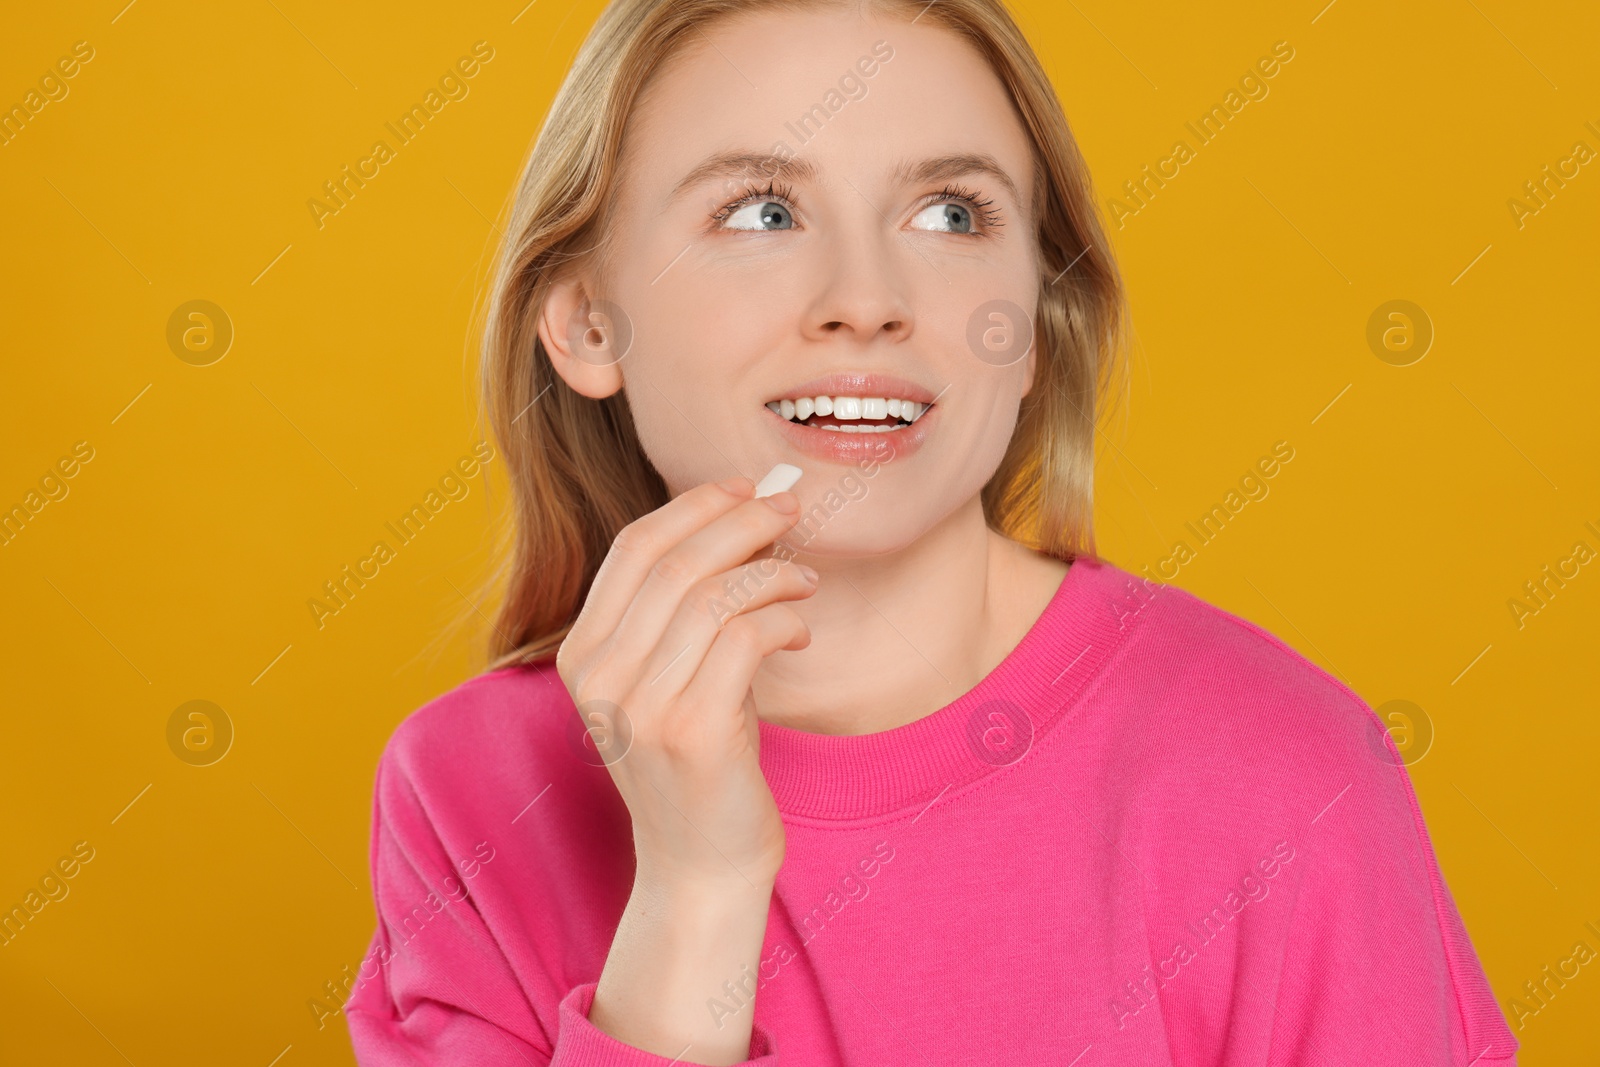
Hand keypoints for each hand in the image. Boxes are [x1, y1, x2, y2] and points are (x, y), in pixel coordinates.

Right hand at [555, 475, 816, 889]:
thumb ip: (678, 611)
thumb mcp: (663, 680)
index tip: (747, 489)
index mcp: (582, 654)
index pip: (634, 547)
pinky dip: (785, 619)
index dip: (695, 506)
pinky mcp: (693, 732)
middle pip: (678, 561)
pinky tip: (801, 630)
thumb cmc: (694, 762)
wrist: (699, 866)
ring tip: (805, 582)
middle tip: (793, 510)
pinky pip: (748, 638)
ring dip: (774, 573)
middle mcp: (601, 676)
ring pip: (717, 595)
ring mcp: (642, 706)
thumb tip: (743, 515)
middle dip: (745, 522)